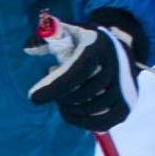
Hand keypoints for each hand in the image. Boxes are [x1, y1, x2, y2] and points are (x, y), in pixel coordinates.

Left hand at [26, 10, 145, 131]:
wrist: (120, 51)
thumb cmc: (86, 42)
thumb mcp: (70, 31)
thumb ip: (50, 34)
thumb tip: (28, 49)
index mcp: (100, 47)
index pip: (79, 71)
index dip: (56, 87)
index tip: (34, 97)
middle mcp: (118, 68)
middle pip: (82, 94)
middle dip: (60, 96)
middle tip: (51, 89)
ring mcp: (125, 90)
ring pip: (88, 111)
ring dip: (68, 108)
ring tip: (64, 96)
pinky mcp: (126, 108)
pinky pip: (99, 124)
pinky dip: (80, 121)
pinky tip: (71, 110)